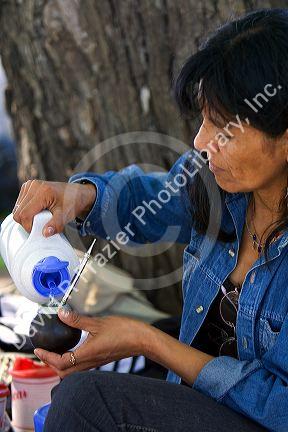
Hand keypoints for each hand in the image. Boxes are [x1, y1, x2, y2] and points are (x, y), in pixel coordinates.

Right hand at [12, 180, 95, 235]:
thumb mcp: (66, 215)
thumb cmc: (72, 202)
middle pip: (18, 212)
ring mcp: (29, 185)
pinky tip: (38, 211)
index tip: (40, 230)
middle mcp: (33, 186)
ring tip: (41, 217)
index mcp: (42, 191)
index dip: (29, 226)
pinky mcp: (28, 187)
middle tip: (42, 224)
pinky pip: (20, 205)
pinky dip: (27, 211)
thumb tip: (45, 233)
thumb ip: (56, 225)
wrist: (77, 193)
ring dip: (27, 217)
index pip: (24, 214)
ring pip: (17, 209)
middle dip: (28, 222)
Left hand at [33, 308, 147, 378]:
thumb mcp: (98, 322)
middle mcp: (90, 362)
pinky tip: (73, 348)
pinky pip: (81, 365)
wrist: (141, 339)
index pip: (61, 362)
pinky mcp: (100, 359)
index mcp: (87, 354)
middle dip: (51, 363)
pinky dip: (71, 360)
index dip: (47, 357)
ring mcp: (96, 362)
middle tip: (44, 351)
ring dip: (61, 363)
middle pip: (64, 372)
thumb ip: (78, 320)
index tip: (38, 349)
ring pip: (72, 370)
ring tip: (55, 350)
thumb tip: (62, 313)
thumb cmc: (123, 331)